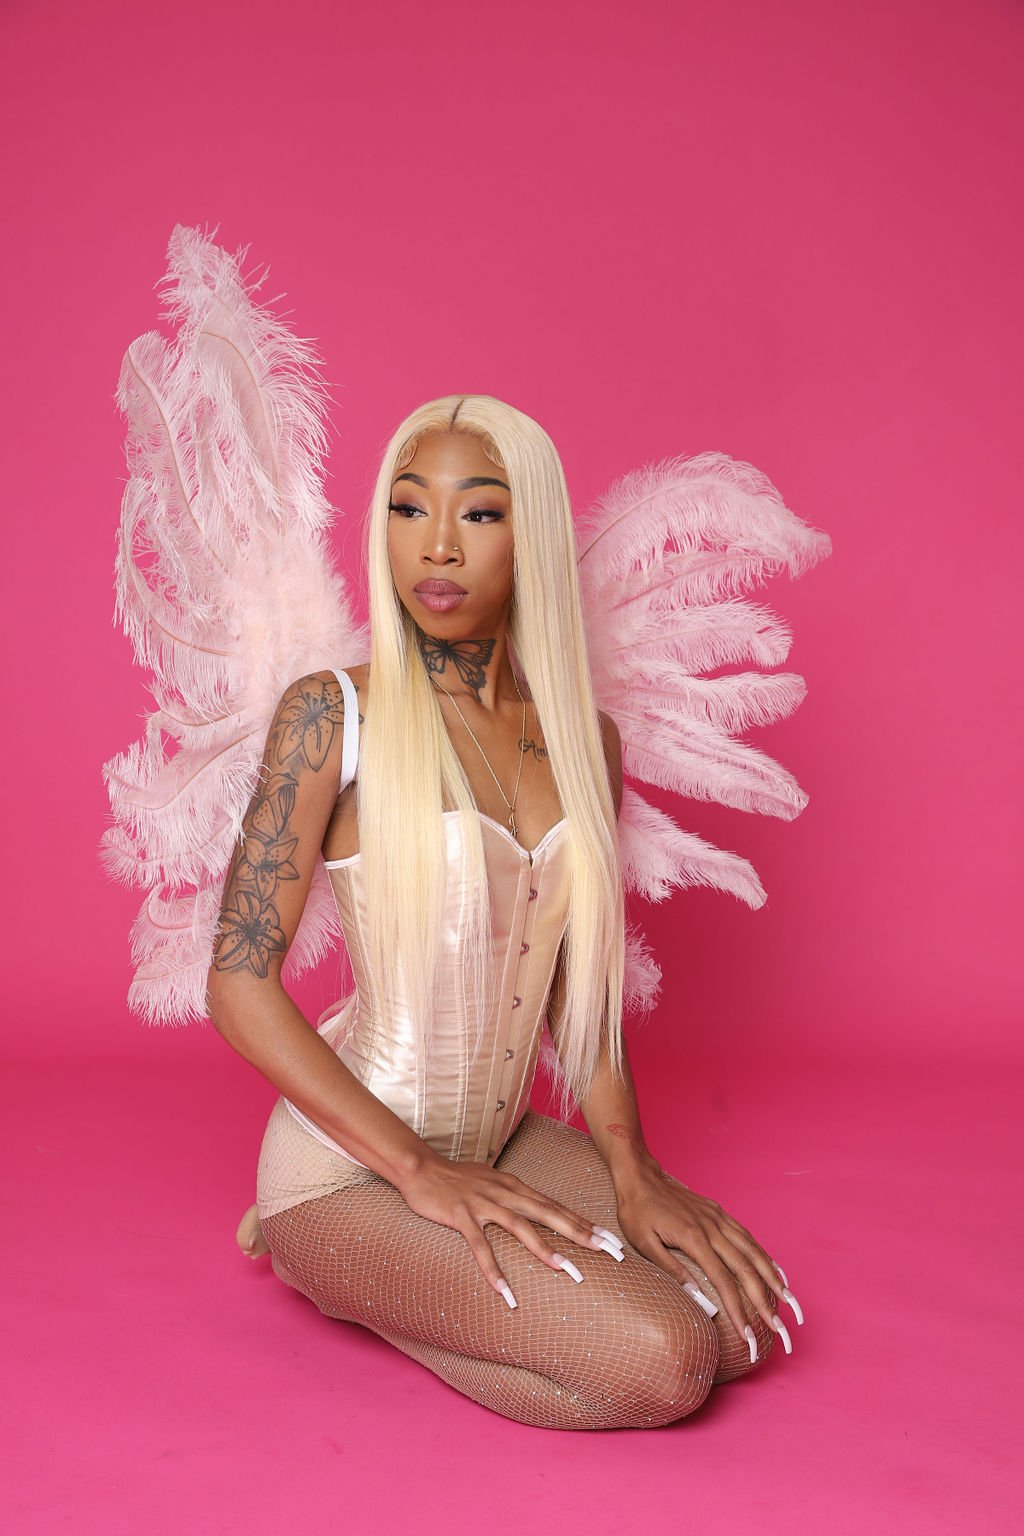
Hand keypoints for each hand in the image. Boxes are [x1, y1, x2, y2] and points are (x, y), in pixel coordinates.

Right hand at [396, 1154, 620, 1307]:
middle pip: (551, 1214)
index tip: (611, 1239)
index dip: (585, 1222)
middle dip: (582, 1233)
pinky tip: (506, 1293)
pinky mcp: (462, 1216)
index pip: (557, 1206)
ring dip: (547, 1250)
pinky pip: (481, 1247)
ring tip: (569, 1271)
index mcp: (515, 1186)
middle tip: (609, 1252)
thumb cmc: (456, 1178)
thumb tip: (535, 1210)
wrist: (420, 1167)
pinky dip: (494, 1271)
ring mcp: (484, 1204)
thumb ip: (514, 1196)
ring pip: (522, 1227)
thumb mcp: (492, 1183)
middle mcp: (505, 1193)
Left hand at [614, 1163, 799, 1353]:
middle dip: (765, 1302)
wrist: (640, 1177)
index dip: (739, 1311)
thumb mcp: (644, 1243)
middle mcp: (712, 1228)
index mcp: (693, 1238)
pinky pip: (747, 1237)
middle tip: (781, 1329)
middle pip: (746, 1269)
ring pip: (754, 1251)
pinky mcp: (719, 1213)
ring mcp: (718, 1219)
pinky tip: (774, 1270)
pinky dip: (764, 1255)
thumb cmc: (637, 1212)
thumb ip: (672, 1269)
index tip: (749, 1335)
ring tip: (790, 1302)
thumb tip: (697, 1297)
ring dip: (774, 1279)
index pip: (722, 1282)